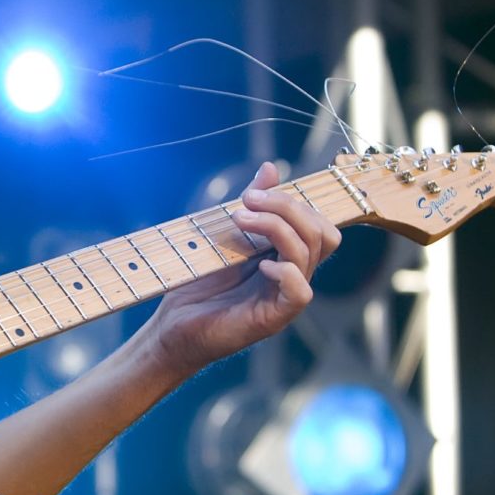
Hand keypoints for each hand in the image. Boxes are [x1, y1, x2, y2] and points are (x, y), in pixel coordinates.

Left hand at [127, 161, 341, 377]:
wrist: (173, 325)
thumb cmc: (198, 283)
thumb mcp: (224, 234)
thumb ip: (253, 205)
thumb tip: (271, 168)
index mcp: (285, 255)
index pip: (319, 224)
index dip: (296, 202)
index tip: (253, 193)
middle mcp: (292, 275)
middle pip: (321, 233)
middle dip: (287, 208)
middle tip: (246, 202)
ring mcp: (285, 297)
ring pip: (309, 253)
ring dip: (276, 227)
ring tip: (238, 220)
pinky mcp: (274, 318)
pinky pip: (300, 292)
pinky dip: (285, 271)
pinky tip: (260, 264)